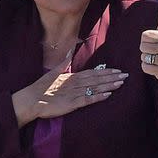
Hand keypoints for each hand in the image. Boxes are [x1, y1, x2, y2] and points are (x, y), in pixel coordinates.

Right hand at [12, 53, 127, 126]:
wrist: (31, 99)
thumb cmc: (41, 87)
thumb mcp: (52, 72)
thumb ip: (63, 64)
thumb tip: (68, 53)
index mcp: (72, 76)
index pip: (92, 73)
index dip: (105, 71)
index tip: (117, 70)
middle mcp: (75, 83)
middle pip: (97, 79)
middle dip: (112, 77)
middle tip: (126, 75)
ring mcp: (75, 93)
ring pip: (95, 88)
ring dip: (109, 85)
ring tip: (121, 83)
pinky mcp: (72, 103)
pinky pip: (88, 99)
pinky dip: (99, 97)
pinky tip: (109, 95)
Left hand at [140, 0, 157, 85]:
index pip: (144, 35)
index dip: (146, 39)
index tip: (155, 41)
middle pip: (142, 46)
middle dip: (146, 49)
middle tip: (155, 51)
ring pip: (143, 56)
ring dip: (146, 58)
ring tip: (156, 58)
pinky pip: (145, 67)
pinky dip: (147, 68)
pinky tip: (155, 67)